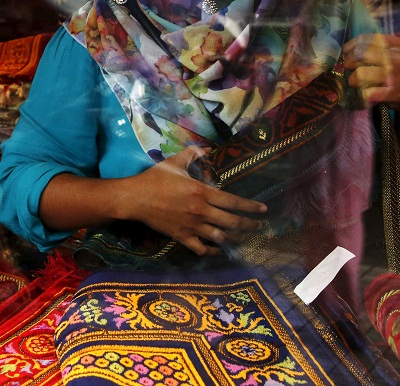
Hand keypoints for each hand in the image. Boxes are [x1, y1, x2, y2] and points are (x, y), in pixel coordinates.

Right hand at [126, 146, 266, 255]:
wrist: (136, 198)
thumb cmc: (155, 178)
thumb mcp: (174, 162)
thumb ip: (192, 154)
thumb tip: (206, 147)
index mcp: (202, 192)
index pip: (233, 202)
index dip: (251, 207)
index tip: (264, 210)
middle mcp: (201, 211)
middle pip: (232, 222)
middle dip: (250, 225)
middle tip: (260, 227)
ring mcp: (192, 226)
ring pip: (220, 237)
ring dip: (235, 239)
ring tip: (243, 239)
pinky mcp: (182, 236)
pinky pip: (202, 248)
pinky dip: (212, 251)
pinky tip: (218, 249)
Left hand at [343, 33, 399, 110]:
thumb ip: (383, 48)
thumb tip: (355, 47)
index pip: (370, 39)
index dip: (352, 45)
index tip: (347, 51)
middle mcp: (399, 58)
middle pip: (361, 53)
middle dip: (349, 61)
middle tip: (349, 67)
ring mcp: (397, 76)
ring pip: (360, 73)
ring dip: (353, 79)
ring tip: (355, 82)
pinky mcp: (395, 94)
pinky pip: (368, 92)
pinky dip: (364, 94)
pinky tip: (367, 94)